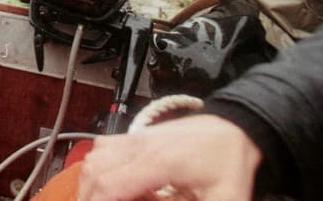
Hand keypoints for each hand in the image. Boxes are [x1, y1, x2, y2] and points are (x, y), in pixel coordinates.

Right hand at [78, 115, 260, 200]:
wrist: (234, 129)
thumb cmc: (229, 163)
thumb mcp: (225, 199)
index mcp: (160, 162)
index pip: (110, 185)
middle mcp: (140, 146)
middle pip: (93, 172)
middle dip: (88, 200)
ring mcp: (135, 138)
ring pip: (92, 159)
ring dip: (90, 186)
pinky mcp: (136, 136)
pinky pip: (101, 149)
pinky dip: (96, 169)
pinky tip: (110, 184)